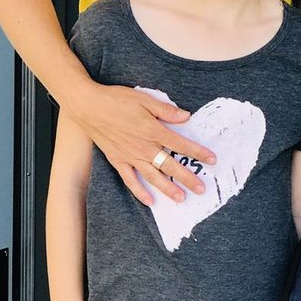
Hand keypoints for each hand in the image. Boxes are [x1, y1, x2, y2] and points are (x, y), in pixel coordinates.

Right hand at [68, 79, 214, 205]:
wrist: (89, 107)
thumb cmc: (117, 100)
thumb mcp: (144, 99)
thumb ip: (166, 110)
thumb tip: (186, 117)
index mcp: (153, 130)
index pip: (180, 144)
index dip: (197, 152)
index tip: (211, 160)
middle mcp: (144, 147)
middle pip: (170, 166)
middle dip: (188, 178)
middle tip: (201, 189)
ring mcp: (130, 156)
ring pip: (153, 177)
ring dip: (168, 189)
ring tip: (181, 199)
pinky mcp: (118, 160)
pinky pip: (130, 180)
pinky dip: (140, 192)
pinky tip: (150, 201)